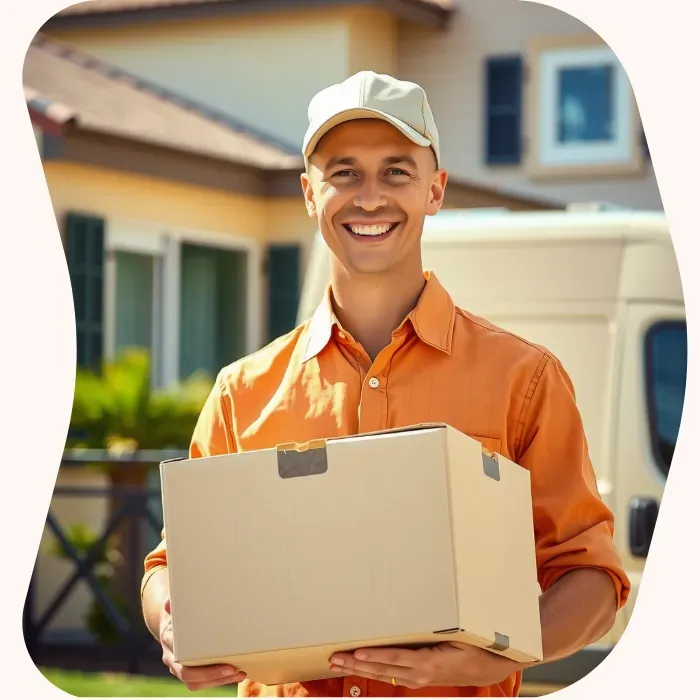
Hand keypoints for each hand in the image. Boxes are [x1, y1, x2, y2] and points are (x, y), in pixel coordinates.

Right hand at [159, 597, 245, 690]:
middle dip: (212, 675)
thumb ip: (174, 603)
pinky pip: (200, 683)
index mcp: (168, 639)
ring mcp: (177, 667)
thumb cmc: (177, 611)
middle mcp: (171, 657)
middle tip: (233, 670)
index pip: (181, 656)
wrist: (169, 623)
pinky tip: (235, 675)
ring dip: (218, 681)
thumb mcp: (175, 604)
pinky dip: (217, 680)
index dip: (199, 663)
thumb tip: (169, 603)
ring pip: (194, 683)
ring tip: (239, 674)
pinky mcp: (187, 673)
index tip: (220, 659)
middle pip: (187, 675)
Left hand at [329, 642, 522, 688]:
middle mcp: (418, 674)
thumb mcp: (458, 634)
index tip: (353, 651)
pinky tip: (359, 664)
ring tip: (338, 662)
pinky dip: (372, 669)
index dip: (372, 655)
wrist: (489, 666)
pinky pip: (390, 674)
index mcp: (427, 662)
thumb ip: (437, 627)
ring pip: (381, 673)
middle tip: (333, 657)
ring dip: (358, 668)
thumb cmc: (473, 644)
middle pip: (380, 668)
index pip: (392, 658)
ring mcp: (417, 679)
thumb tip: (416, 611)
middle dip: (354, 663)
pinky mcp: (418, 679)